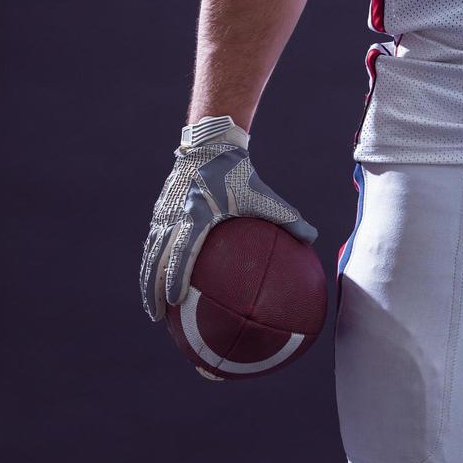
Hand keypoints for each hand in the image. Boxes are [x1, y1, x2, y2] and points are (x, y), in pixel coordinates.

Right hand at [139, 115, 317, 321]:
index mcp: (197, 215)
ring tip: (153, 307)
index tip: (176, 301)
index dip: (175, 278)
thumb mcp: (265, 196)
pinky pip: (154, 243)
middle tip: (157, 316)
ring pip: (151, 253)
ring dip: (148, 281)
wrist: (210, 146)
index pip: (181, 252)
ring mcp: (164, 214)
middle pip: (156, 259)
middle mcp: (175, 216)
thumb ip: (289, 219)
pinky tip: (159, 282)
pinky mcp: (161, 212)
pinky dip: (152, 264)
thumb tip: (313, 239)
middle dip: (153, 290)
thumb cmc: (239, 174)